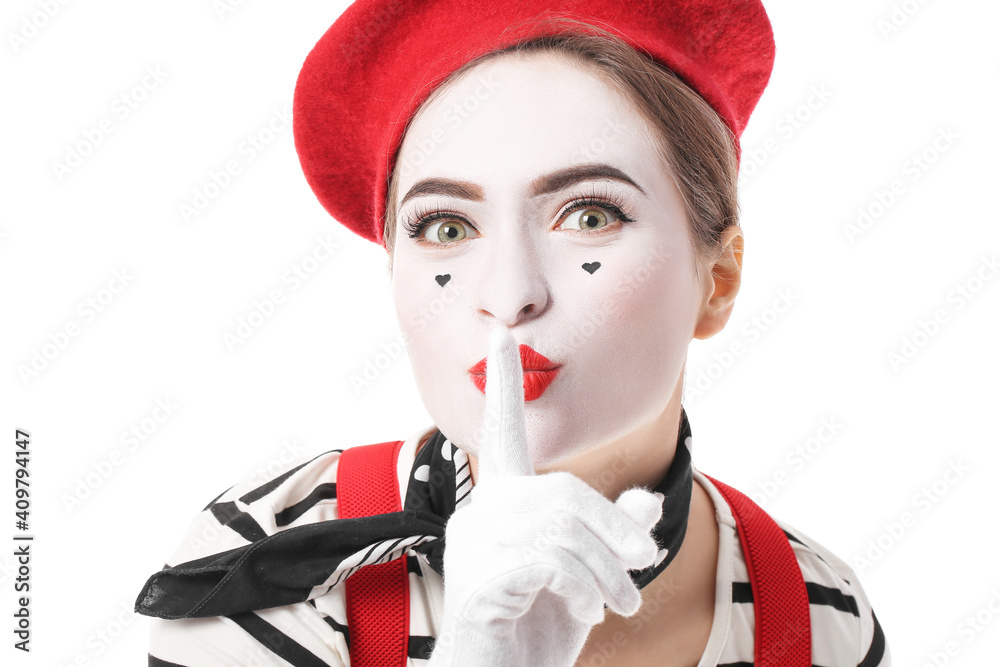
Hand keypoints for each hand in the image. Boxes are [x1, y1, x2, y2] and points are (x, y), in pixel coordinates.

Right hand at [428, 326, 663, 666]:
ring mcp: (476, 544)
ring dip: (608, 570)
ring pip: (564, 526)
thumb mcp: (587, 579)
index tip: (501, 332)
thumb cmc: (537, 632)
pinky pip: (552, 559)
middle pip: (566, 492)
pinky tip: (589, 612)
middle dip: (615, 531)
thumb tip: (646, 505)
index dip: (507, 385)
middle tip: (644, 567)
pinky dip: (586, 587)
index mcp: (502, 502)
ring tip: (621, 605)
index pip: (503, 433)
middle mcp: (482, 512)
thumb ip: (611, 539)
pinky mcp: (480, 577)